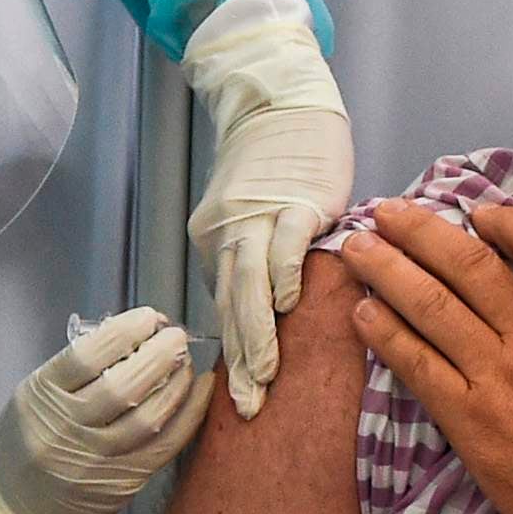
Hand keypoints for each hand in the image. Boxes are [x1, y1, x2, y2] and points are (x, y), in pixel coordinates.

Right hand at [0, 309, 219, 513]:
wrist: (16, 512)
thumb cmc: (24, 445)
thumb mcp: (32, 398)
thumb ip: (72, 372)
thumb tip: (131, 339)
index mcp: (42, 398)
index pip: (86, 357)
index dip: (124, 332)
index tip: (148, 318)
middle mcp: (69, 430)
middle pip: (123, 386)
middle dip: (159, 354)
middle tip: (177, 336)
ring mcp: (98, 459)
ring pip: (149, 417)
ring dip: (177, 383)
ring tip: (187, 361)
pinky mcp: (124, 481)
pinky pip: (165, 445)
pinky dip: (188, 415)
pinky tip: (199, 391)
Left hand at [179, 0, 354, 416]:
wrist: (282, 103)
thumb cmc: (275, 164)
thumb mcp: (248, 216)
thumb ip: (253, 258)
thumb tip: (266, 309)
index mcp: (216, 241)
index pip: (224, 309)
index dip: (232, 356)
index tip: (237, 399)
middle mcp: (230, 234)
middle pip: (231, 308)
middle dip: (240, 365)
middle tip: (246, 410)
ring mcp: (261, 218)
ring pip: (251, 286)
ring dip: (257, 336)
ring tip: (263, 380)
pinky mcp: (296, 202)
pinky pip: (285, 245)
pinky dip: (283, 276)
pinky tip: (288, 308)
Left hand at [329, 200, 512, 513]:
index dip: (504, 222)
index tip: (478, 213)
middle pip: (467, 265)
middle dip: (421, 231)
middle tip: (386, 211)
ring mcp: (498, 377)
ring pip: (432, 306)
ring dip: (388, 271)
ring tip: (356, 248)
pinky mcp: (470, 421)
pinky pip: (417, 366)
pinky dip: (386, 335)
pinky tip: (361, 314)